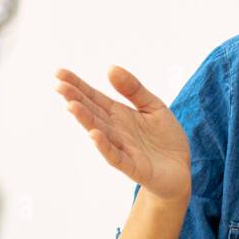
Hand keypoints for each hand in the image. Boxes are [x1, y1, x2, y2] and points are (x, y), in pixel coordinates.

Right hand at [54, 65, 190, 203]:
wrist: (179, 170)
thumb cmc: (164, 138)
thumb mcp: (154, 106)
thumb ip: (134, 89)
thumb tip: (110, 67)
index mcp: (119, 114)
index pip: (94, 97)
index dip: (78, 85)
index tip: (59, 72)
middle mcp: (116, 131)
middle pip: (92, 113)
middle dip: (76, 99)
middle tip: (58, 86)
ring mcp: (122, 149)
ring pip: (100, 132)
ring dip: (85, 120)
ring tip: (71, 105)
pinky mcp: (134, 167)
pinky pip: (116, 157)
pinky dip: (105, 146)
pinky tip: (94, 134)